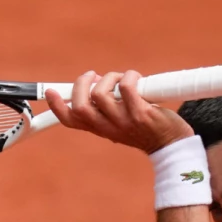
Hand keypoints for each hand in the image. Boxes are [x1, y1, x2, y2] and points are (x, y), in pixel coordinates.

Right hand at [44, 70, 194, 154]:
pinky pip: (126, 88)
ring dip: (109, 77)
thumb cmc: (146, 129)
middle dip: (82, 83)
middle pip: (80, 106)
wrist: (172, 145)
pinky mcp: (140, 114)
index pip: (70, 121)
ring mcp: (123, 122)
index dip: (57, 106)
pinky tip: (136, 78)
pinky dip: (129, 76)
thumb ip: (107, 107)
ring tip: (122, 78)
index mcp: (100, 129)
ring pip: (100, 94)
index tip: (50, 92)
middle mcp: (108, 128)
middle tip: (93, 76)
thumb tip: (96, 82)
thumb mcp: (120, 121)